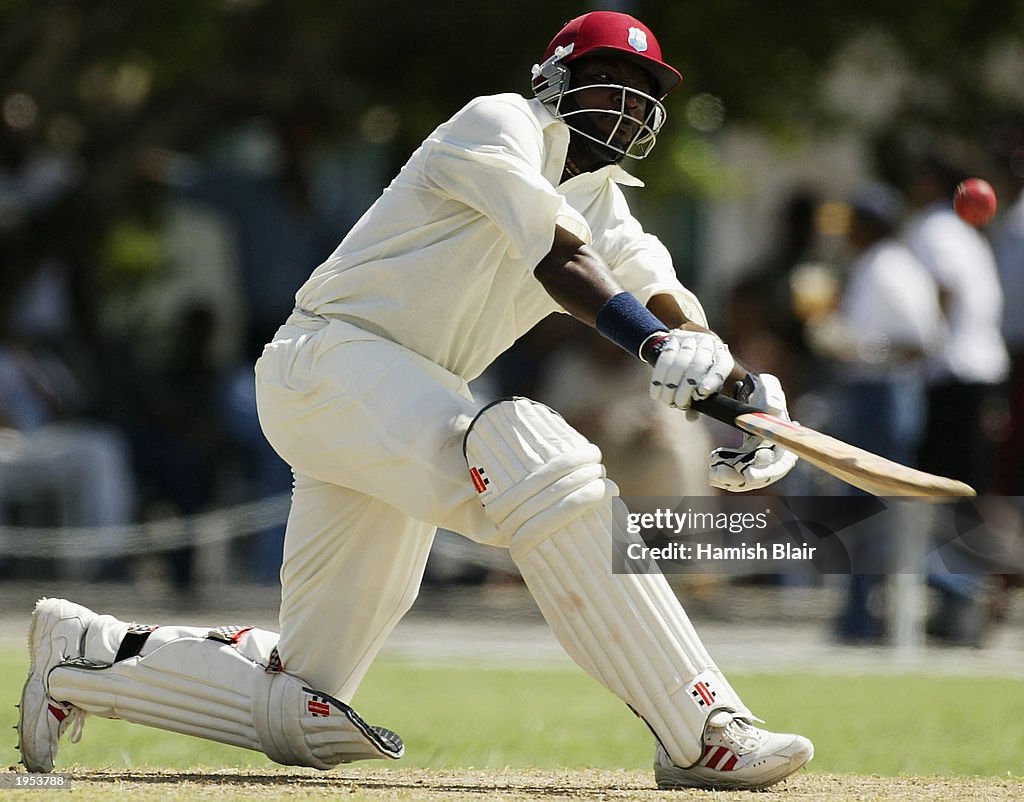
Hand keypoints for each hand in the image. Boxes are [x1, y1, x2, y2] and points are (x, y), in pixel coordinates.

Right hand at [648, 330, 733, 416]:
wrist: (685, 348)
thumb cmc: (698, 374)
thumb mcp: (704, 385)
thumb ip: (700, 401)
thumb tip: (691, 417)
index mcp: (722, 356)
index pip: (721, 366)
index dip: (713, 380)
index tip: (702, 393)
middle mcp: (709, 344)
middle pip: (699, 364)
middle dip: (687, 387)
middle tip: (679, 403)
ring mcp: (691, 339)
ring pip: (680, 362)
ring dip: (671, 385)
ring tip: (667, 400)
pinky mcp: (674, 339)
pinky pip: (664, 359)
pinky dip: (659, 378)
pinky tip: (657, 392)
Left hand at [708, 373, 797, 491]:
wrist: (749, 394)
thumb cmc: (762, 390)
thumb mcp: (768, 387)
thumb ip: (772, 395)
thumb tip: (774, 409)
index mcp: (785, 440)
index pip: (781, 464)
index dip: (766, 472)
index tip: (749, 473)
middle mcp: (775, 453)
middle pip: (763, 476)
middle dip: (743, 479)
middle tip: (721, 474)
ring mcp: (759, 458)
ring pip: (747, 478)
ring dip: (731, 479)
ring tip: (713, 472)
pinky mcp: (745, 460)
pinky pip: (736, 473)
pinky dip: (725, 475)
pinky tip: (712, 468)